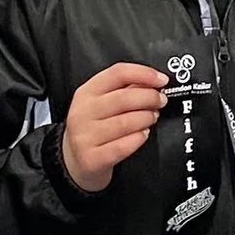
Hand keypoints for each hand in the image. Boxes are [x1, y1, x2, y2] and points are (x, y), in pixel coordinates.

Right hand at [60, 61, 166, 193]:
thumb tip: (152, 82)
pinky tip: (142, 135)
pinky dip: (138, 138)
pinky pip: (123, 146)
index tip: (161, 80)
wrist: (73, 162)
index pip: (117, 73)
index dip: (144, 73)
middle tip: (160, 101)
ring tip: (152, 118)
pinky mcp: (92, 159)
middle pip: (124, 98)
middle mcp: (82, 112)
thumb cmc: (93, 129)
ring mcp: (85, 136)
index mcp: (86, 93)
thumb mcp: (100, 104)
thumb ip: (124, 90)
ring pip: (125, 122)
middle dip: (150, 98)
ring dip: (146, 118)